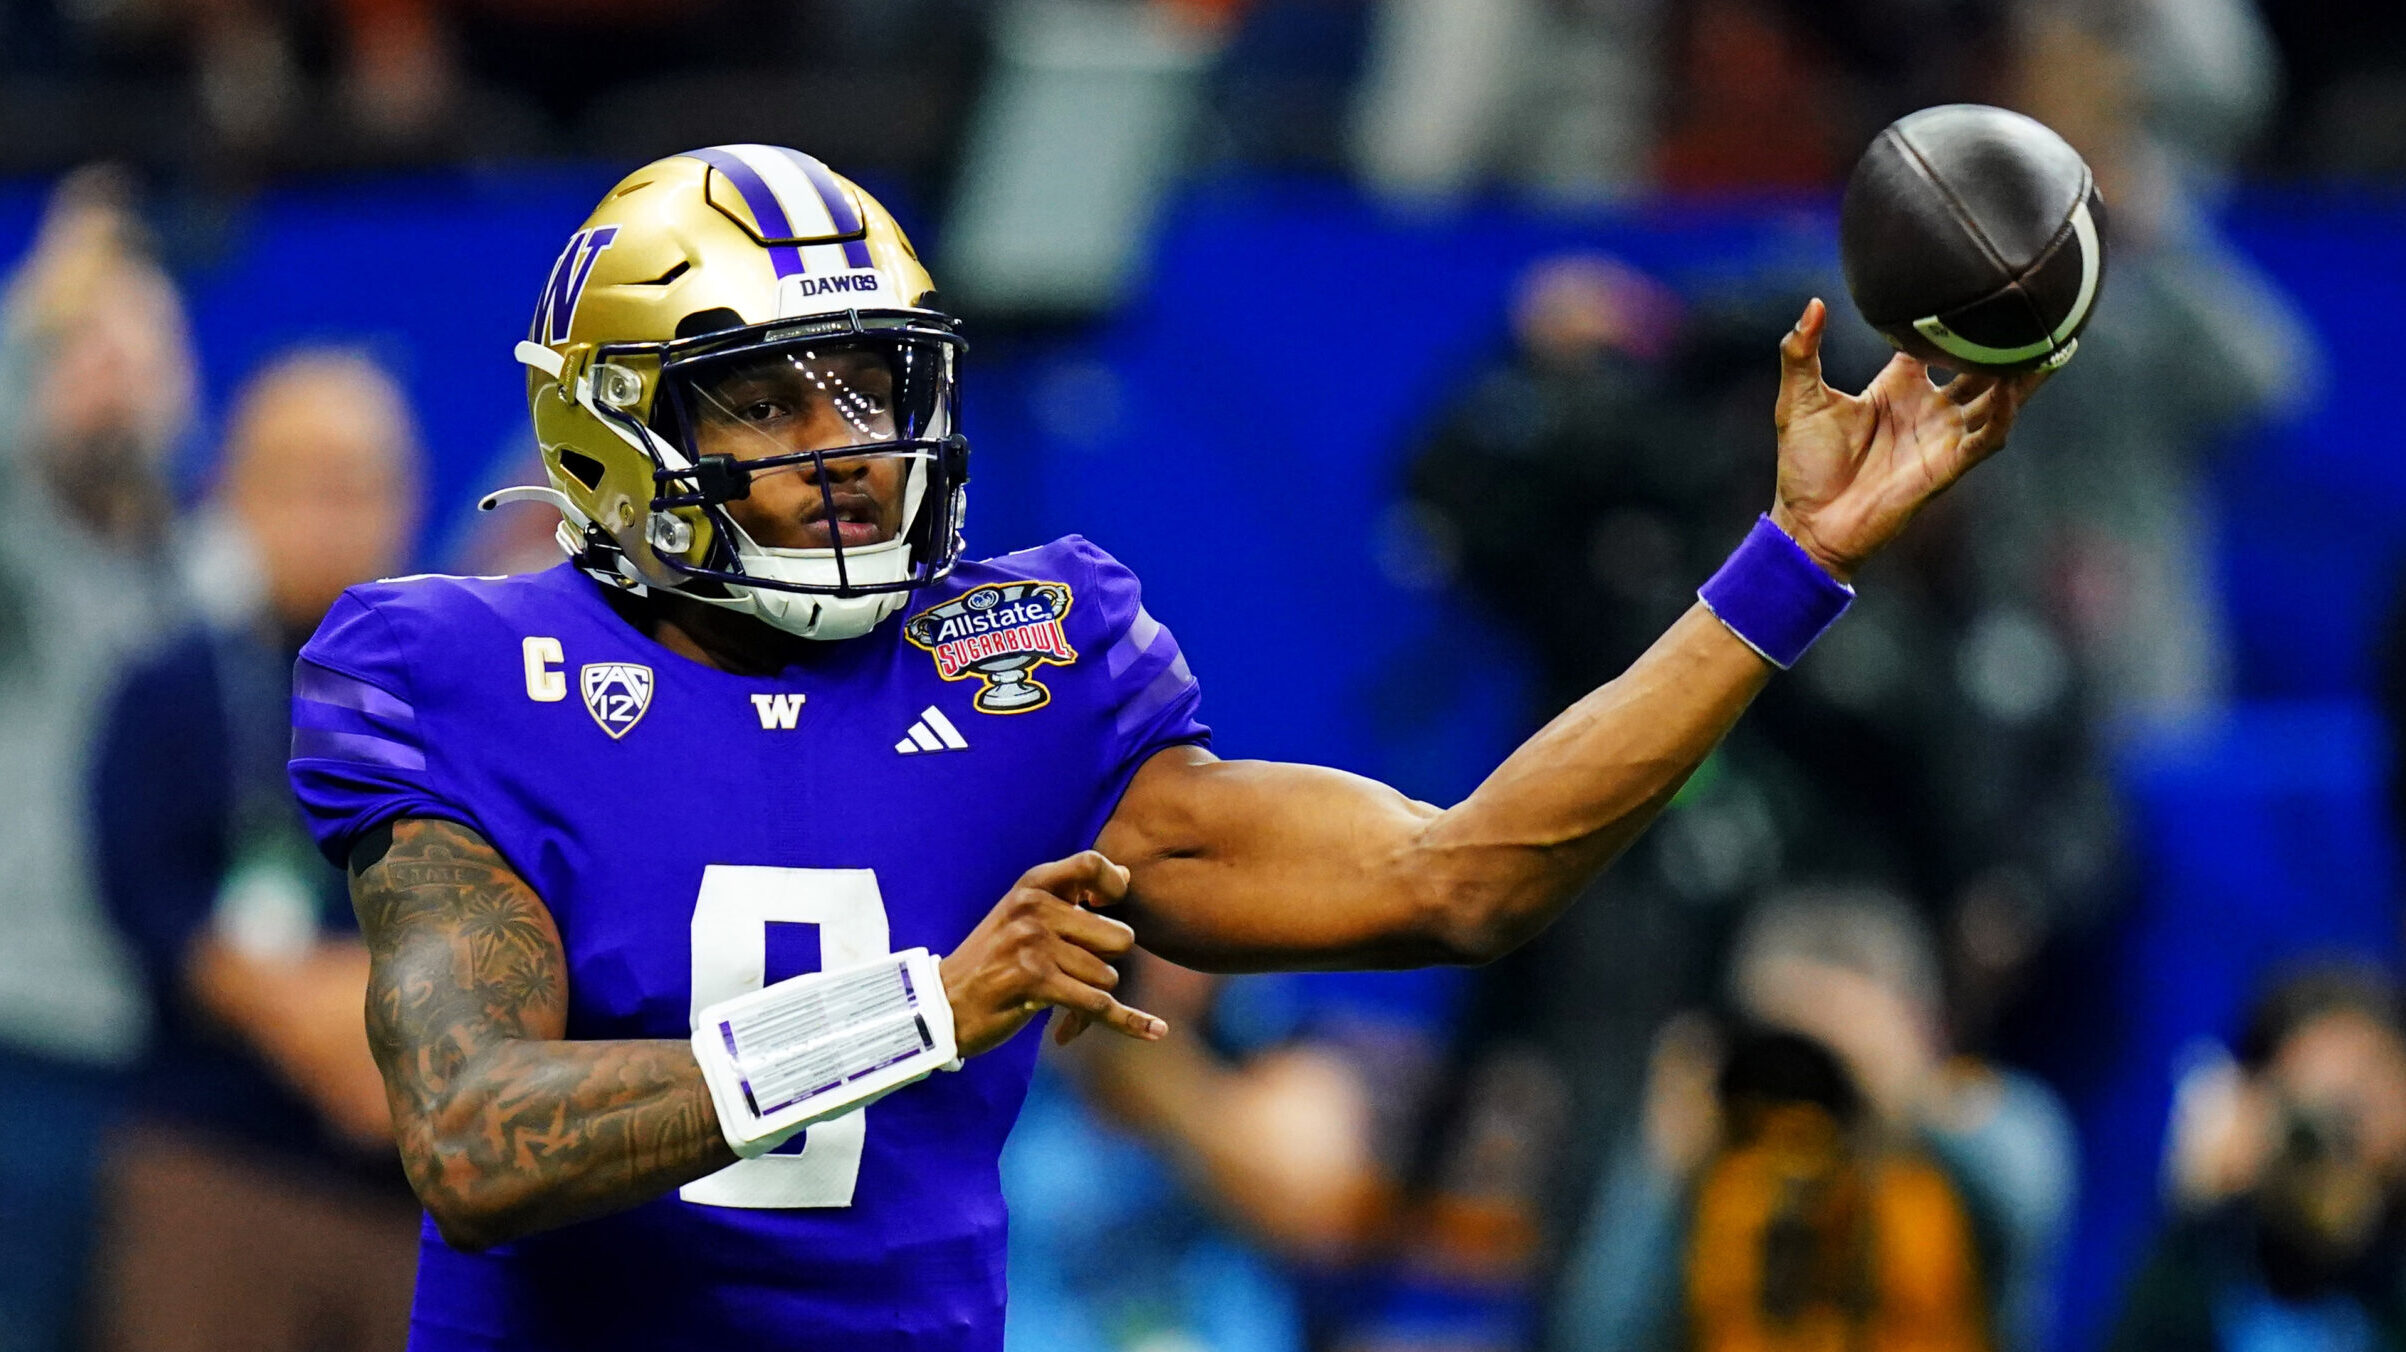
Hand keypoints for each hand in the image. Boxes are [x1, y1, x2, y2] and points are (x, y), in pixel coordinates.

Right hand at [940, 851, 1166, 1057]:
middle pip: (1118, 936)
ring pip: (1107, 976)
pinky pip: (1098, 1005)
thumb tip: (1125, 876)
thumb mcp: (1024, 917)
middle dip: (1105, 962)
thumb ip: (1073, 896)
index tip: (1107, 906)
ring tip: (1057, 999)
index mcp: (1033, 886)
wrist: (942, 1005)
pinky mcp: (1035, 982)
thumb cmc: (991, 962)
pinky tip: (1154, 1030)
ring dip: (1090, 996)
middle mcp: (1034, 908)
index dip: (1113, 886)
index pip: (1092, 864)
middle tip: (1071, 972)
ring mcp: (1033, 944)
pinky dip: (1127, 1022)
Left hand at [1768, 298, 2050, 581]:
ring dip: (2023, 374)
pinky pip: (1986, 435)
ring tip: (2049, 340)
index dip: (1955, 316)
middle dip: (2007, 343)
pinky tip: (2014, 387)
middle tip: (2034, 306)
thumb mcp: (1800, 399)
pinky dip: (2003, 412)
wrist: (1809, 523)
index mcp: (1898, 385)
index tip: (1971, 278)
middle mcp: (1928, 406)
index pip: (1937, 342)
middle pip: (1981, 367)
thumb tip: (1812, 304)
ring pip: (1998, 398)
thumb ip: (1801, 352)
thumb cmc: (1805, 465)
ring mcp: (1942, 435)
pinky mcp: (1948, 464)